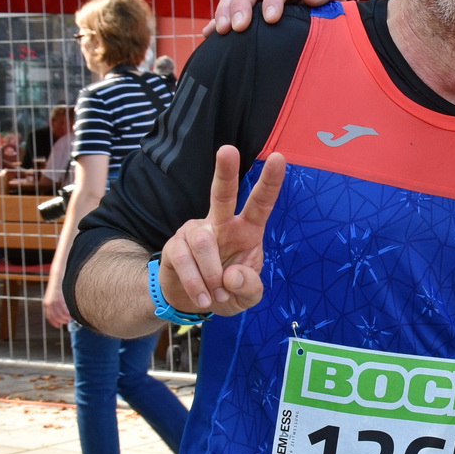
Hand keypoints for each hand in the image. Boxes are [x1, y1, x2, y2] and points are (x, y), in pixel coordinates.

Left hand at [43, 281, 71, 327]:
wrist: (56, 278)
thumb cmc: (56, 288)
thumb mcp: (53, 297)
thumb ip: (55, 305)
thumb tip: (61, 313)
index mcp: (45, 304)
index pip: (48, 316)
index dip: (53, 322)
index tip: (58, 326)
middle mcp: (48, 303)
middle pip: (54, 316)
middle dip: (61, 321)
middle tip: (67, 322)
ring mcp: (53, 300)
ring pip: (59, 313)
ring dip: (65, 318)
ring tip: (70, 319)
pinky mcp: (58, 298)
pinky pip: (63, 308)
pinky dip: (67, 312)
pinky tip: (70, 314)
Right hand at [157, 146, 286, 315]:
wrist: (190, 304)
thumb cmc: (226, 291)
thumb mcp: (246, 297)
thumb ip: (249, 288)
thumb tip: (231, 275)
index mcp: (246, 230)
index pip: (260, 203)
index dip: (270, 182)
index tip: (279, 158)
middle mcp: (220, 224)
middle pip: (222, 193)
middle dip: (225, 171)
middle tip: (227, 150)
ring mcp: (195, 231)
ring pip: (203, 243)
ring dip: (212, 275)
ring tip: (215, 295)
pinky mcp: (175, 246)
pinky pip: (184, 260)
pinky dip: (196, 284)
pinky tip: (203, 298)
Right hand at [205, 0, 349, 36]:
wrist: (325, 33)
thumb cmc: (330, 18)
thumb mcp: (336, 5)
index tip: (271, 19)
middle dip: (243, 5)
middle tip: (239, 27)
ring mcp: (256, 3)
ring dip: (225, 12)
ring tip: (222, 31)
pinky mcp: (246, 17)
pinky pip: (224, 14)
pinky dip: (215, 22)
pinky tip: (209, 35)